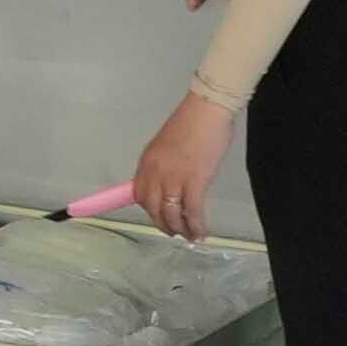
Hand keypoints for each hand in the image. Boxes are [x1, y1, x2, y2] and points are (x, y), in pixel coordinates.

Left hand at [122, 84, 245, 239]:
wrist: (207, 110)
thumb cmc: (192, 123)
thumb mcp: (165, 145)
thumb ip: (163, 165)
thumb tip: (169, 183)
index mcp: (147, 162)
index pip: (139, 194)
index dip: (148, 210)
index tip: (156, 218)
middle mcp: (156, 172)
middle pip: (153, 209)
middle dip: (163, 224)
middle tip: (173, 231)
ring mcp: (174, 178)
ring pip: (171, 214)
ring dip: (179, 228)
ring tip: (188, 235)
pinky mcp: (195, 182)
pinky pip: (191, 211)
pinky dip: (195, 225)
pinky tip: (200, 231)